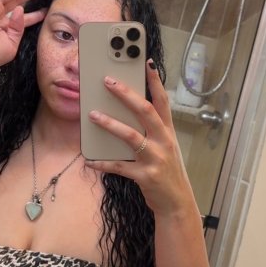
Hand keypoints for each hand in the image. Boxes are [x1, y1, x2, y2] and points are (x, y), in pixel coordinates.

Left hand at [84, 61, 196, 216]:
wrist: (176, 203)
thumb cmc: (166, 172)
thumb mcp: (165, 149)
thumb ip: (150, 133)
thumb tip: (123, 116)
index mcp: (168, 133)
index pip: (163, 102)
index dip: (155, 82)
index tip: (147, 63)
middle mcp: (164, 142)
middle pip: (145, 111)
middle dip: (126, 94)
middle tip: (108, 81)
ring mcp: (156, 159)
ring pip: (131, 136)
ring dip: (110, 124)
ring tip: (93, 115)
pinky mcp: (145, 176)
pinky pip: (119, 167)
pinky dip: (102, 163)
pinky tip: (89, 160)